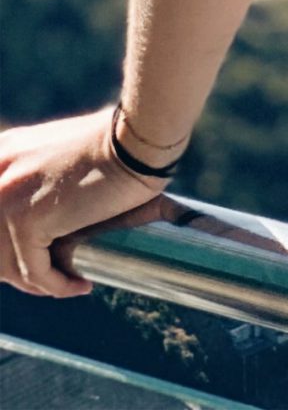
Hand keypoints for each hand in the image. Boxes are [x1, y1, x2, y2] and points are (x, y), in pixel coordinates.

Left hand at [0, 107, 174, 297]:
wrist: (136, 139)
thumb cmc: (116, 143)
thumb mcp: (63, 151)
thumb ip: (40, 175)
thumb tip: (41, 218)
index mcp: (3, 155)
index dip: (10, 246)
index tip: (36, 258)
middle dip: (19, 269)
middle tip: (52, 277)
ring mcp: (7, 198)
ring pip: (8, 267)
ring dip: (39, 283)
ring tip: (70, 282)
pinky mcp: (26, 222)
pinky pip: (35, 272)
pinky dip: (58, 286)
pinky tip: (82, 284)